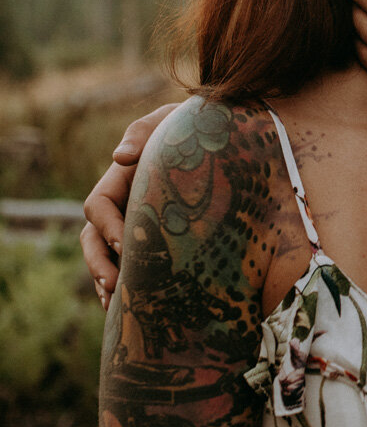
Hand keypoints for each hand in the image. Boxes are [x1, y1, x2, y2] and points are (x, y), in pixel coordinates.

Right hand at [80, 104, 177, 306]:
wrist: (214, 137)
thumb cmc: (188, 127)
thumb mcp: (165, 121)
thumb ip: (142, 132)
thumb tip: (118, 156)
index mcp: (118, 178)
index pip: (98, 206)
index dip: (106, 226)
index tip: (125, 245)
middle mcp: (120, 204)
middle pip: (93, 239)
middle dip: (98, 263)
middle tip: (114, 286)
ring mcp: (132, 223)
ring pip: (105, 256)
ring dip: (106, 280)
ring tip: (116, 303)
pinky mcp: (150, 238)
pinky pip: (128, 265)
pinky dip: (124, 285)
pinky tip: (129, 306)